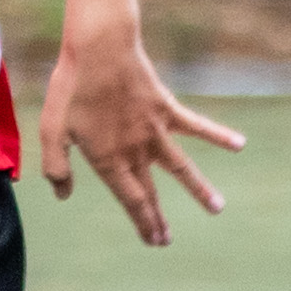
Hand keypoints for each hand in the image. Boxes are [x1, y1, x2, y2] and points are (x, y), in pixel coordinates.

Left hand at [49, 21, 242, 247]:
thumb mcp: (50, 130)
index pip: (130, 199)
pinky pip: (197, 126)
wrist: (100, 49)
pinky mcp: (167, 109)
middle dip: (158, 218)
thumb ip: (55, 167)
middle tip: (166, 240)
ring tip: (218, 208)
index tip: (153, 240)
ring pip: (182, 168)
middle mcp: (136, 151)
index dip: (142, 222)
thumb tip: (63, 195)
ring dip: (200, 190)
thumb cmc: (71, 88)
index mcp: (108, 159)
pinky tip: (240, 144)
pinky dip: (219, 135)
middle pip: (151, 192)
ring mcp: (155, 131)